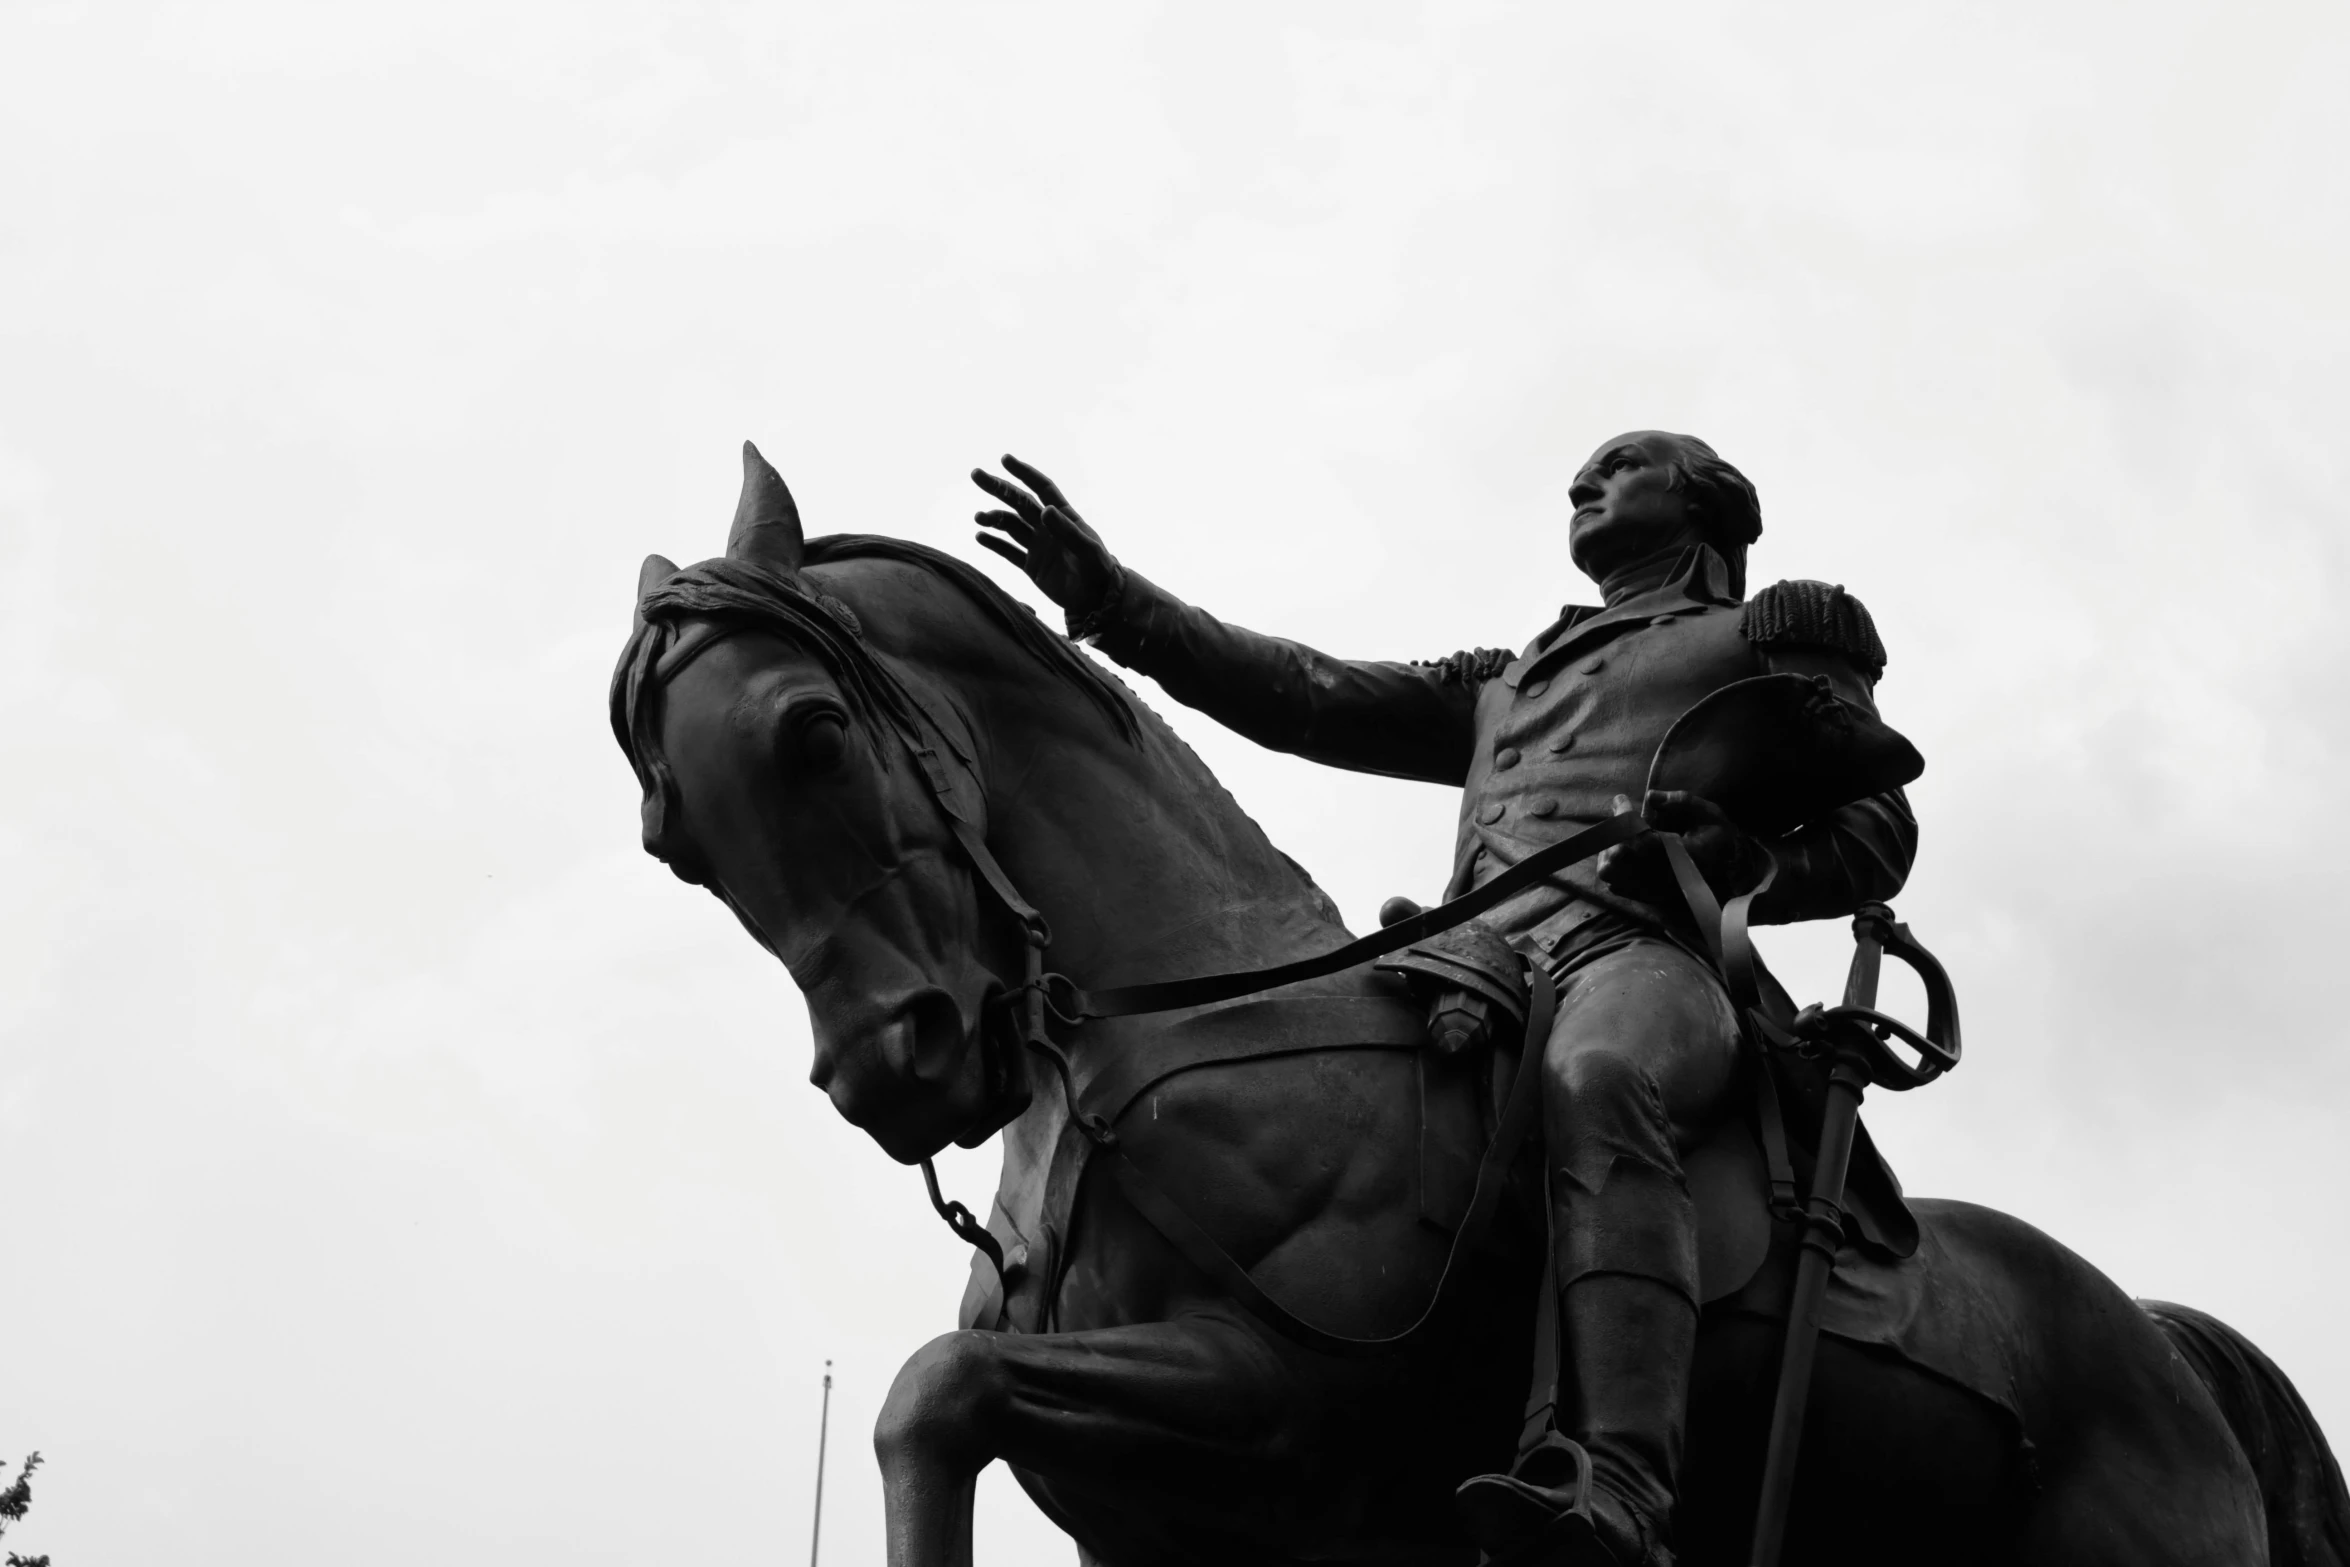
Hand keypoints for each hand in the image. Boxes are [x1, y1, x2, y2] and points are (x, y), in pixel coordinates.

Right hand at [972, 455, 1119, 617]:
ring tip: (978, 517)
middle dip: (998, 487)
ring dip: (993, 518)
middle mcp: (1047, 527)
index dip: (1024, 473)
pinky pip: (1009, 552)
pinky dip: (994, 544)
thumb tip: (1044, 509)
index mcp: (1063, 517)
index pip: (1042, 488)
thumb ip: (1067, 531)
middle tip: (976, 475)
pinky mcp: (1032, 566)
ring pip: (1010, 525)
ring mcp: (1038, 546)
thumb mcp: (1087, 550)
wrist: (1098, 601)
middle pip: (1019, 502)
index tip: (1005, 459)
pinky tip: (980, 536)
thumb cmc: (1099, 571)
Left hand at [1596, 790, 1770, 904]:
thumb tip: (1651, 796)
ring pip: (1612, 872)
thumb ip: (1682, 801)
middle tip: (1619, 815)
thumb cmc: (1715, 836)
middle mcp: (1666, 875)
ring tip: (1619, 833)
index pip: (1644, 838)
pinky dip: (1611, 865)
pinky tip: (1621, 850)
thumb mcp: (1708, 813)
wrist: (1724, 869)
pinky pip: (1615, 884)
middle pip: (1619, 858)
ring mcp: (1653, 889)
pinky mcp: (1645, 896)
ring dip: (1608, 848)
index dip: (1626, 818)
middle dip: (1613, 833)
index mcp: (1685, 853)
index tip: (1621, 800)